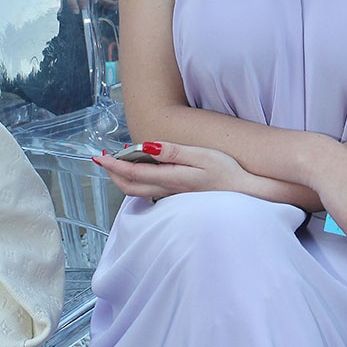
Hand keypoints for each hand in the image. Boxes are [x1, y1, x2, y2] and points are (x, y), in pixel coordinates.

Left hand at [94, 141, 251, 199]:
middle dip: (113, 173)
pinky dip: (138, 182)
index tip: (100, 157)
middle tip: (102, 159)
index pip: (133, 174)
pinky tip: (142, 172)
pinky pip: (150, 193)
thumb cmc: (227, 172)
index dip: (114, 165)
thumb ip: (172, 152)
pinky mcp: (179, 198)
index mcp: (172, 178)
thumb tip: (145, 148)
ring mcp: (173, 197)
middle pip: (130, 187)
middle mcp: (168, 191)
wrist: (246, 193)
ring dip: (123, 179)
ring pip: (138, 192)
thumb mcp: (202, 156)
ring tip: (117, 164)